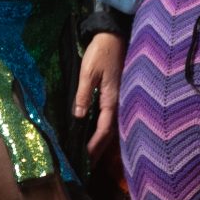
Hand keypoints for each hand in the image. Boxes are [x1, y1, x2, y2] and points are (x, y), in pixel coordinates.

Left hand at [74, 31, 123, 159]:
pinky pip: (112, 118)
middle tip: (88, 165)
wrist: (114, 34)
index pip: (103, 131)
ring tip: (92, 155)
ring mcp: (120, 99)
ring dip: (102, 142)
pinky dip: (104, 130)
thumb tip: (79, 117)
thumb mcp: (88, 72)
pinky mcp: (118, 94)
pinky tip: (98, 134)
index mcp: (112, 100)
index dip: (94, 146)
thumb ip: (84, 95)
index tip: (84, 159)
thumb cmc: (101, 52)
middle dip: (99, 150)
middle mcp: (119, 102)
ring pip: (112, 127)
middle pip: (110, 134)